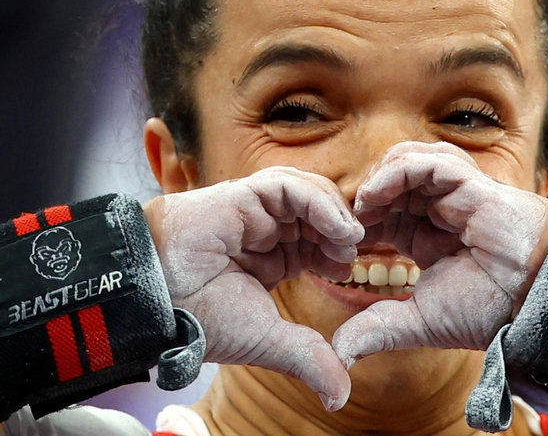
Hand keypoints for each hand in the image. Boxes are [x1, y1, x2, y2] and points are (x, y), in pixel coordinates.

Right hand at [144, 167, 363, 410]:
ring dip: (334, 213)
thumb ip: (305, 358)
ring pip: (308, 193)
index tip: (350, 269)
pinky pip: (288, 188)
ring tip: (350, 239)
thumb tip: (340, 395)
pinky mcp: (243, 195)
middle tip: (356, 252)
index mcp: (272, 257)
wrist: (155, 298)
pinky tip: (335, 226)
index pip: (317, 243)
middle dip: (341, 230)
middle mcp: (266, 231)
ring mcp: (256, 211)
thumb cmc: (200, 316)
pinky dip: (318, 202)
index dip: (338, 252)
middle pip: (318, 214)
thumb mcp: (266, 339)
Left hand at [333, 141, 547, 367]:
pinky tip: (377, 194)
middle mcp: (438, 209)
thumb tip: (342, 353)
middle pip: (390, 181)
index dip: (358, 219)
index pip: (382, 211)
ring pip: (408, 161)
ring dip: (379, 180)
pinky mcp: (471, 184)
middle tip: (345, 220)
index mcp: (425, 234)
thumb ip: (380, 330)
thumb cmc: (488, 311)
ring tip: (362, 205)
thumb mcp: (420, 320)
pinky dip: (397, 171)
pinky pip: (428, 162)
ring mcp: (455, 194)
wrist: (536, 306)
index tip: (339, 239)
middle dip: (365, 196)